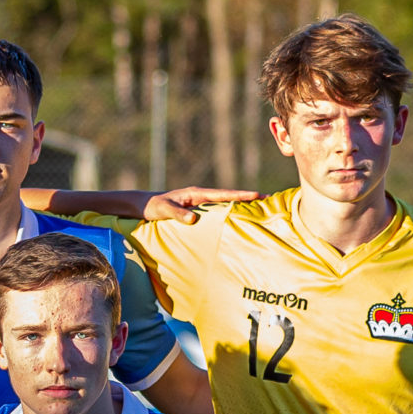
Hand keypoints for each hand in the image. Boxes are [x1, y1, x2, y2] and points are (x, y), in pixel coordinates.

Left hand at [144, 186, 261, 223]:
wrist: (144, 205)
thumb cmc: (153, 207)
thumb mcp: (164, 211)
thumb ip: (178, 214)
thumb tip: (194, 219)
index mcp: (196, 194)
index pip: (223, 194)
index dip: (241, 195)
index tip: (258, 195)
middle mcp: (201, 196)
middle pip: (228, 196)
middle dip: (247, 198)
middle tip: (268, 199)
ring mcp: (200, 202)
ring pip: (224, 202)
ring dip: (240, 204)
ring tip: (259, 208)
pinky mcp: (197, 208)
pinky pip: (217, 209)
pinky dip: (228, 211)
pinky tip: (236, 216)